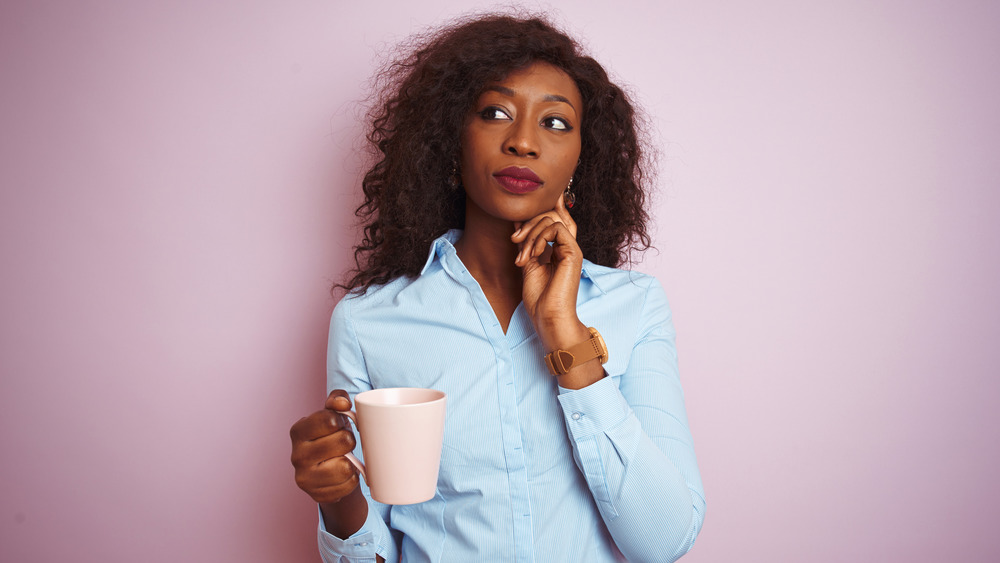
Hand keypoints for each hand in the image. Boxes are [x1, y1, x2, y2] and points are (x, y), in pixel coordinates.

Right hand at [289, 390, 360, 503]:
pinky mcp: (317, 495)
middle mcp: (297, 455)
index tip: (340, 424)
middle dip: (349, 441)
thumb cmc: (331, 437)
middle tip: (344, 443)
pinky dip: (351, 480)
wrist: (327, 471)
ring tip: (345, 459)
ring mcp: (305, 478)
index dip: (342, 420)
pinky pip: (348, 485)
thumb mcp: (332, 414)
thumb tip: (343, 403)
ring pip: (346, 466)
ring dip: (352, 462)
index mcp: (298, 431)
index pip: (330, 420)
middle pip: (343, 441)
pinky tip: (344, 475)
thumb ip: (337, 399)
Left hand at [511, 194, 589, 352]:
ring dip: (530, 234)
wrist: (548, 317)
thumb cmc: (539, 298)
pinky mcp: (573, 252)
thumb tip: (518, 223)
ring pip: (551, 219)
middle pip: (552, 215)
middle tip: (514, 239)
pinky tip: (534, 255)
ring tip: (522, 256)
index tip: (523, 211)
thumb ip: (526, 244)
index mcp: (559, 250)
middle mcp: (567, 247)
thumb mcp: (528, 264)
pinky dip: (540, 238)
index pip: (555, 220)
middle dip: (529, 222)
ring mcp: (572, 249)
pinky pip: (556, 229)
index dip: (544, 209)